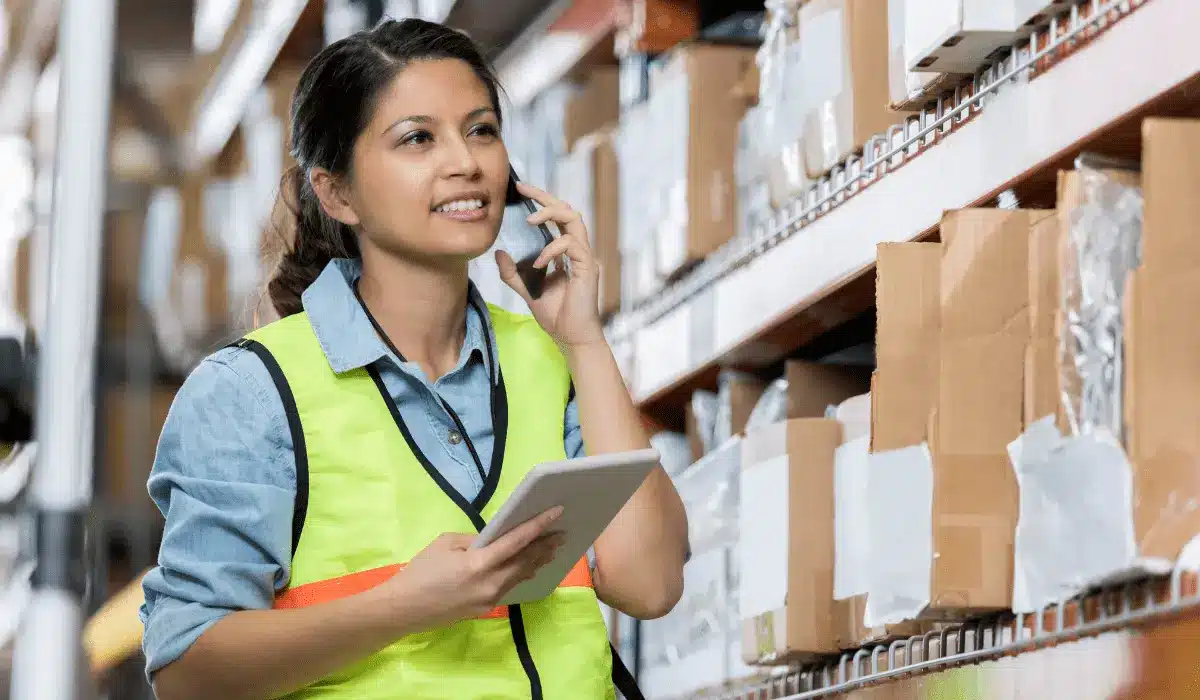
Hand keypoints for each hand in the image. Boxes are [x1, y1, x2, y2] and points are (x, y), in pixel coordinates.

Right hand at [385, 506, 565, 627]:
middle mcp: (490, 583)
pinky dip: (522, 574)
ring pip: (521, 576)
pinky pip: (510, 587)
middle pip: (526, 561)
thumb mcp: (445, 544)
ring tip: (553, 549)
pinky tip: (531, 567)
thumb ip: (474, 540)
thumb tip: (492, 540)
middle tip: (562, 533)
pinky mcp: (486, 608)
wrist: (403, 609)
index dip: (538, 526)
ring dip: (538, 561)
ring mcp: (490, 599)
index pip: (517, 541)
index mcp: (479, 564)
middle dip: (545, 546)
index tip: (556, 513)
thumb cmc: (420, 571)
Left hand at [495, 182, 605, 348]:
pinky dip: (552, 249)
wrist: (571, 337)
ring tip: (530, 221)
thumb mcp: (527, 290)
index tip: (520, 189)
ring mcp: (583, 257)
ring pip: (574, 219)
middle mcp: (576, 249)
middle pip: (566, 210)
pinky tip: (538, 263)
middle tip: (523, 189)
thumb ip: (513, 272)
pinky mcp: (587, 267)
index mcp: (564, 252)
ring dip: (551, 214)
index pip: (555, 218)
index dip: (540, 201)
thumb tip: (498, 252)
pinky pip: (571, 245)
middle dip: (545, 197)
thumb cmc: (555, 315)